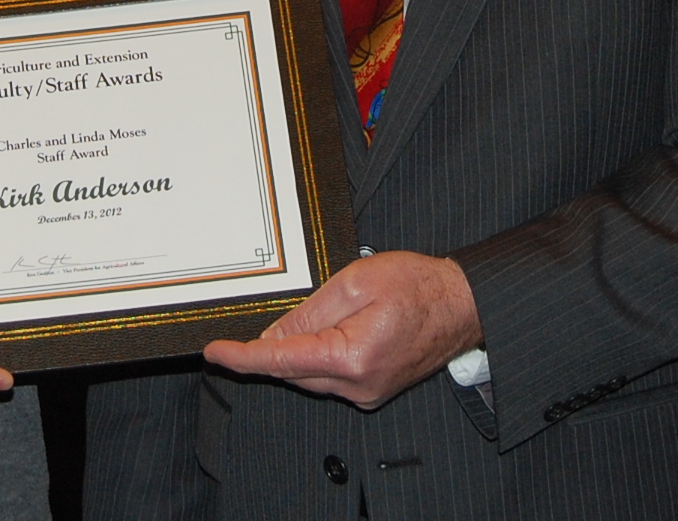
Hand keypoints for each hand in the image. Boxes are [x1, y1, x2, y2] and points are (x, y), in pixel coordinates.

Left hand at [203, 251, 480, 409]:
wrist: (462, 303)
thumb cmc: (417, 285)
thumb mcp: (353, 283)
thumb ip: (309, 313)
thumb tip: (273, 335)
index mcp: (351, 358)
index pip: (281, 361)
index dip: (243, 357)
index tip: (215, 353)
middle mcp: (358, 387)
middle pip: (293, 372)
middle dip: (272, 348)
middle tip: (264, 319)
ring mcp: (367, 394)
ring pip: (310, 376)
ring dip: (299, 350)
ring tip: (323, 312)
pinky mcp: (373, 391)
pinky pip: (330, 377)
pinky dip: (319, 357)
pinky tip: (331, 330)